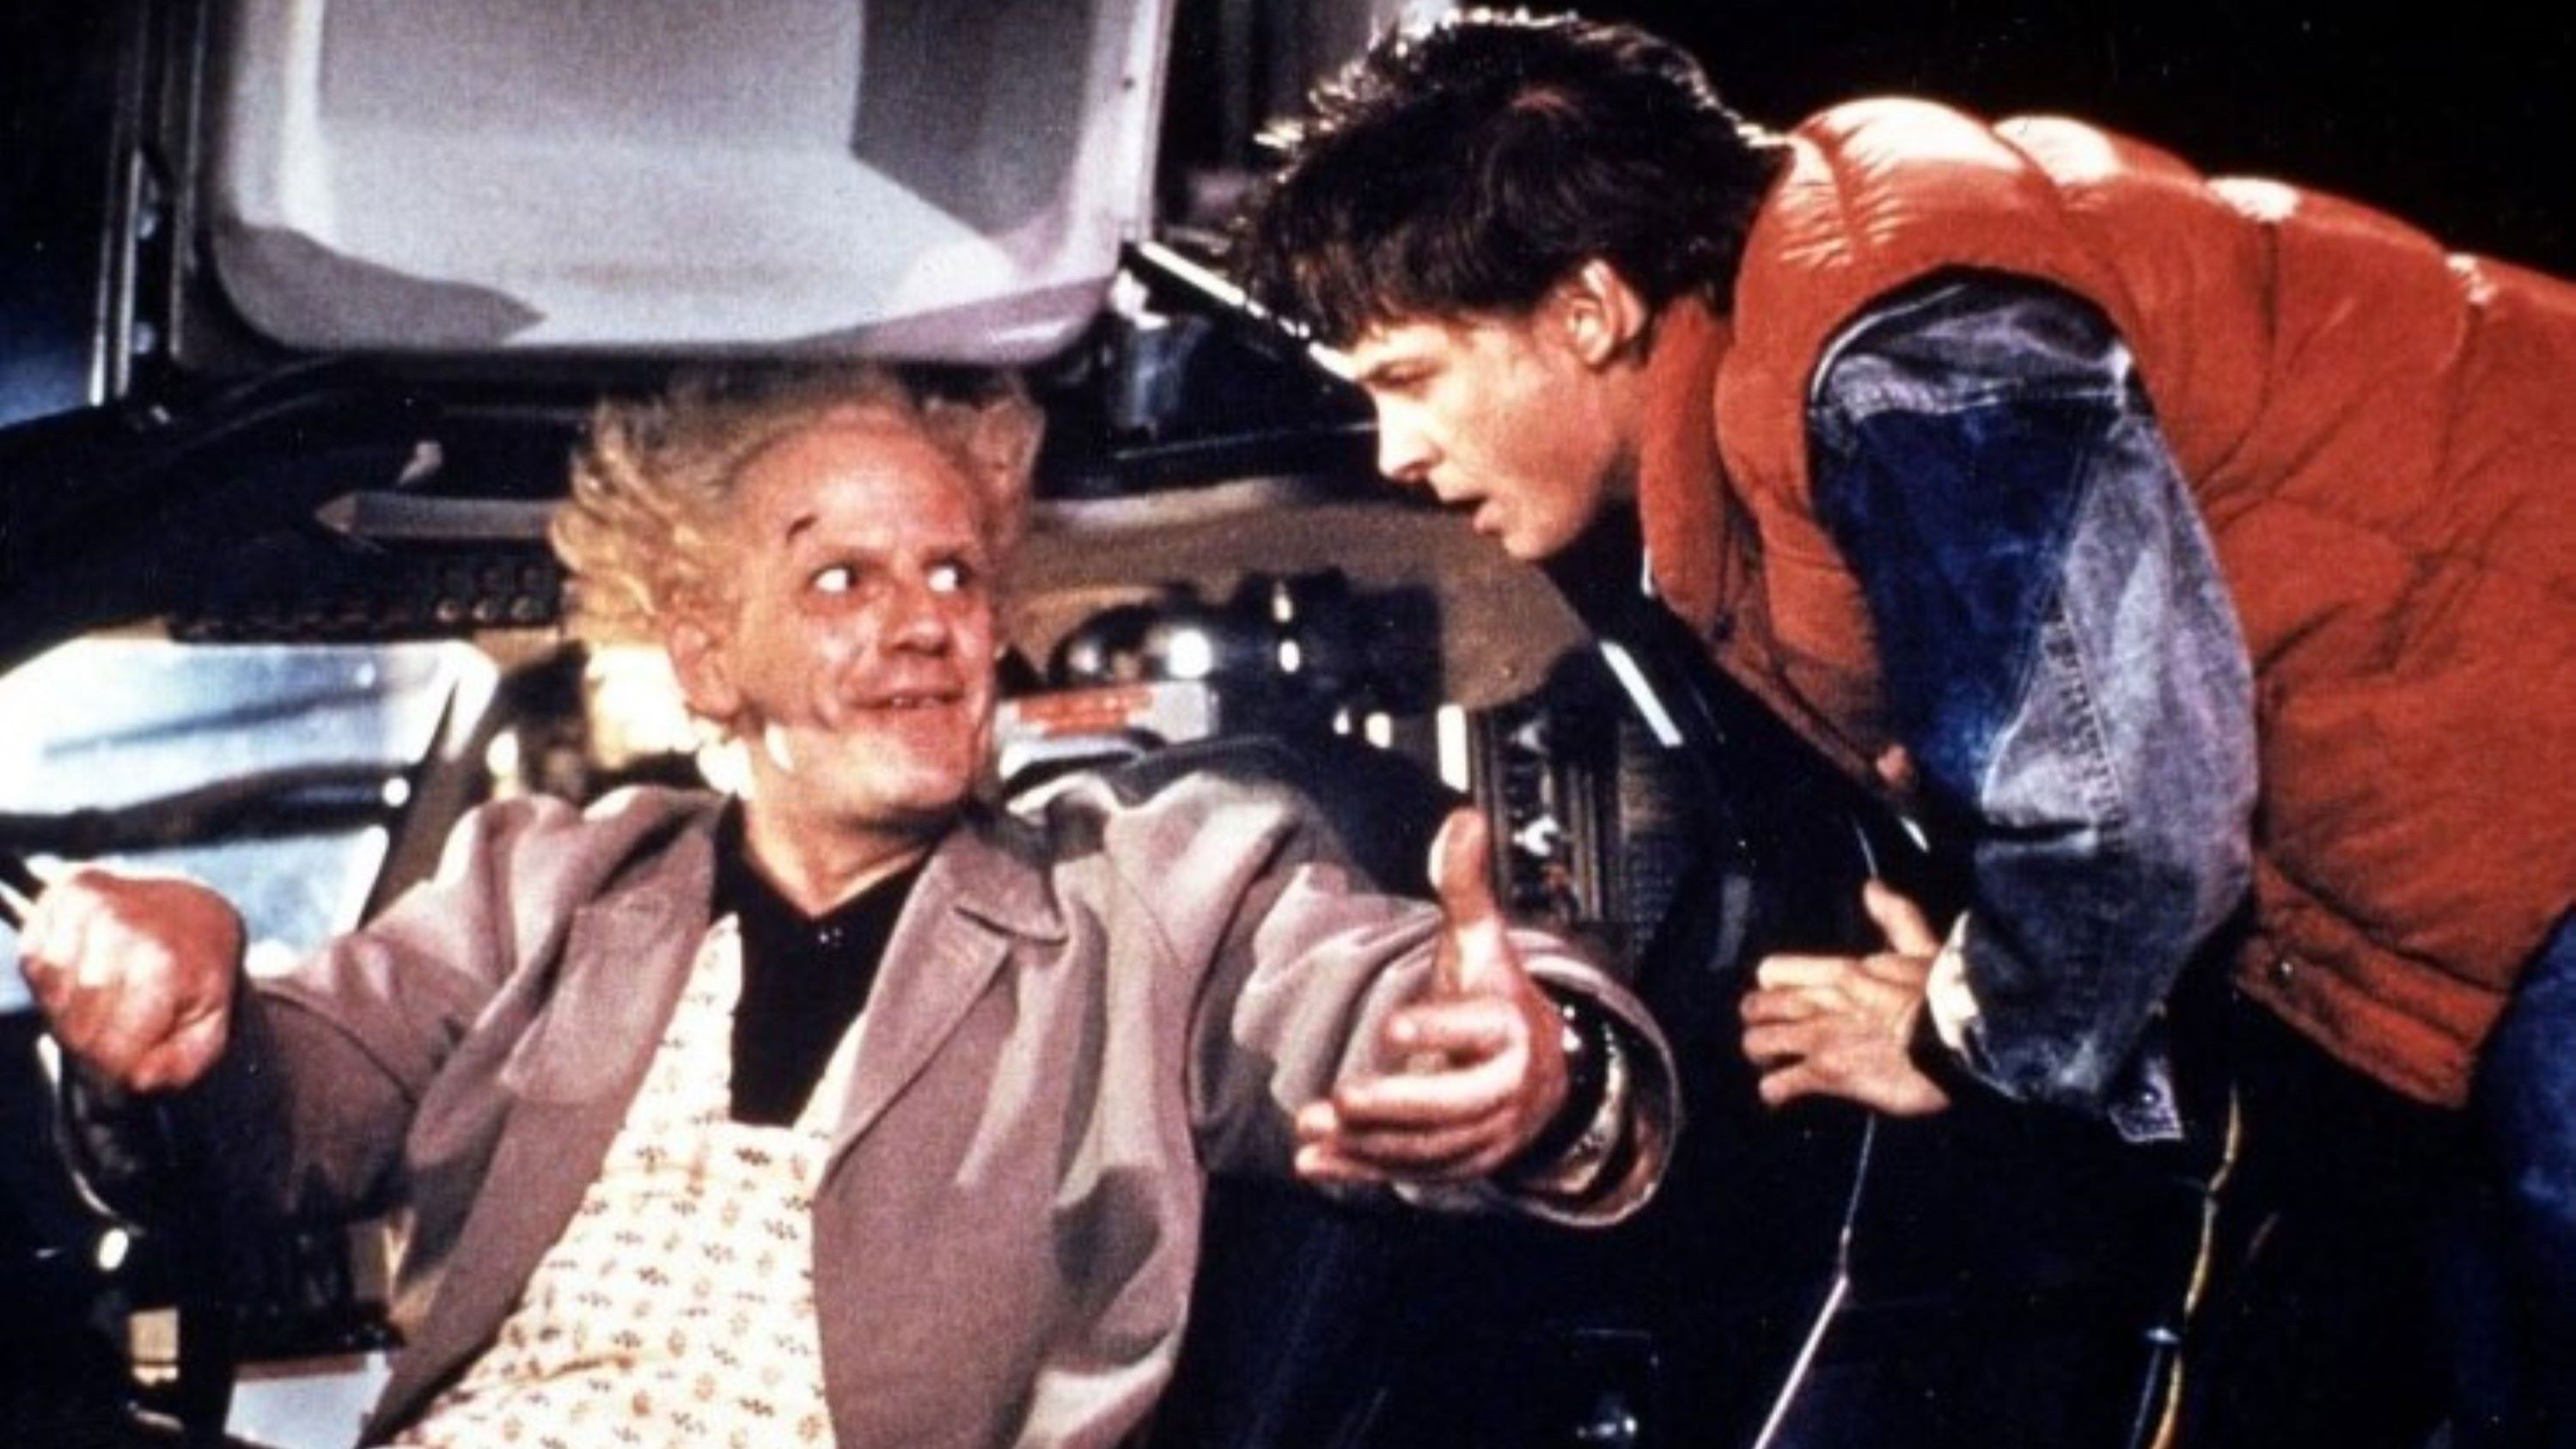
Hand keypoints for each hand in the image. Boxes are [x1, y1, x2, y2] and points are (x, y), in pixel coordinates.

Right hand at [17, 867, 243, 1093]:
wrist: (199, 910)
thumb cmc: (200, 975)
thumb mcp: (210, 1025)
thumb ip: (180, 1064)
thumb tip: (136, 1079)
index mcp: (163, 962)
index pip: (108, 1045)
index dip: (114, 1067)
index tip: (130, 1062)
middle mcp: (124, 924)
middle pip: (75, 1023)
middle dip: (93, 1040)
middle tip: (120, 1029)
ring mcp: (92, 902)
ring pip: (51, 992)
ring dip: (70, 1009)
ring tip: (109, 998)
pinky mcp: (68, 890)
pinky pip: (36, 958)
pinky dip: (54, 978)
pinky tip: (89, 969)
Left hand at [1295, 809, 1569, 1184]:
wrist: (1546, 1076)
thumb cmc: (1498, 998)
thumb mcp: (1484, 942)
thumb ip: (1465, 887)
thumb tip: (1462, 817)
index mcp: (1510, 1027)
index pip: (1478, 1029)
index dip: (1439, 1029)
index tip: (1392, 1026)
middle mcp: (1503, 1088)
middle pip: (1454, 1105)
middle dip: (1396, 1106)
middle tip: (1340, 1098)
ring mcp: (1482, 1134)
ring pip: (1428, 1147)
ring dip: (1367, 1144)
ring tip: (1310, 1129)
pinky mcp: (1457, 1164)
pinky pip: (1409, 1173)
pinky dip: (1361, 1173)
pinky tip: (1312, 1165)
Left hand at [1741, 880, 1950, 1115]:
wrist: (1957, 1042)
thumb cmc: (1944, 997)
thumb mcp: (1922, 947)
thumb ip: (1895, 917)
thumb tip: (1873, 887)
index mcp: (1838, 972)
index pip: (1772, 971)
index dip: (1771, 985)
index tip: (1778, 995)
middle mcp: (1818, 1003)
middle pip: (1756, 1007)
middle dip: (1758, 1020)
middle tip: (1770, 1031)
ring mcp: (1818, 1040)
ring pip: (1757, 1044)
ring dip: (1761, 1054)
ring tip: (1772, 1062)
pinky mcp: (1827, 1076)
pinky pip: (1778, 1086)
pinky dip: (1775, 1091)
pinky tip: (1780, 1095)